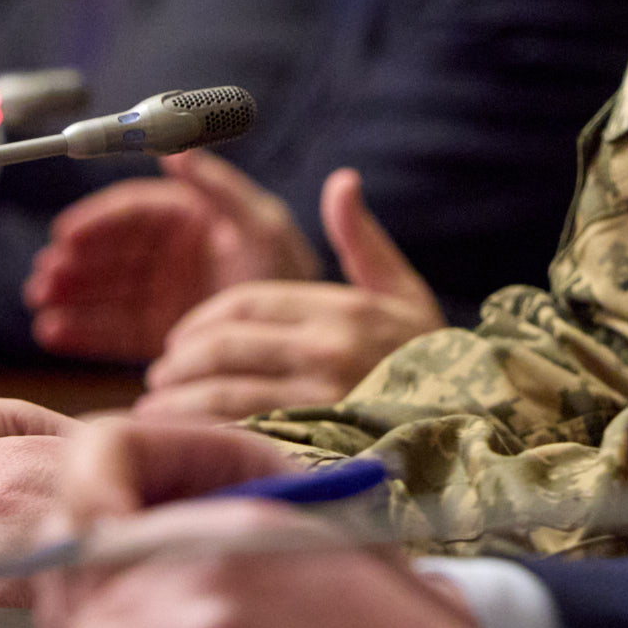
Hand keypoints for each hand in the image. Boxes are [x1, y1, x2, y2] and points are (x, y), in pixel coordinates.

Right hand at [25, 151, 320, 360]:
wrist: (299, 337)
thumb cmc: (286, 269)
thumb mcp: (260, 223)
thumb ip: (219, 188)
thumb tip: (175, 149)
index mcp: (191, 215)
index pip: (133, 211)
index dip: (97, 221)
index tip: (65, 234)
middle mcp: (170, 252)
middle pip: (111, 251)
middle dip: (75, 260)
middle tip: (44, 275)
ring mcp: (162, 292)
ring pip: (105, 289)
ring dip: (69, 293)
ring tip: (40, 302)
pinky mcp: (159, 331)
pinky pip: (113, 329)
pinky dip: (83, 331)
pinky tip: (52, 332)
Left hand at [132, 171, 442, 420]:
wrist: (472, 425)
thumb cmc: (426, 356)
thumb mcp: (403, 291)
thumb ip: (363, 240)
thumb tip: (341, 180)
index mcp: (341, 310)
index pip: (243, 305)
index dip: (199, 321)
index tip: (179, 338)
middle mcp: (328, 352)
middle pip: (223, 347)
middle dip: (179, 361)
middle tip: (159, 375)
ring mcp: (320, 402)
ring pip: (221, 394)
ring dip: (177, 403)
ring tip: (156, 410)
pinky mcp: (313, 447)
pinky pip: (240, 437)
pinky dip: (202, 436)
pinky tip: (184, 440)